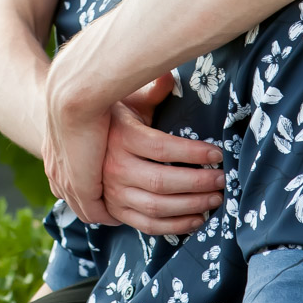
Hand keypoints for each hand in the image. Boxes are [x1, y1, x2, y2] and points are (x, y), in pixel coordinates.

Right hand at [45, 55, 224, 227]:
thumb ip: (152, 92)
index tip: (218, 153)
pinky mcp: (115, 211)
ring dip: (192, 206)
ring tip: (215, 198)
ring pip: (157, 207)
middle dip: (198, 183)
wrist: (79, 143)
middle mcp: (114, 167)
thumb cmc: (116, 118)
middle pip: (162, 182)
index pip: (162, 148)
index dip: (193, 153)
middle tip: (222, 179)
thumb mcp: (130, 101)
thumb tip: (170, 75)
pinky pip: (148, 225)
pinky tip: (198, 219)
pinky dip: (176, 227)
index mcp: (121, 137)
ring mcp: (112, 192)